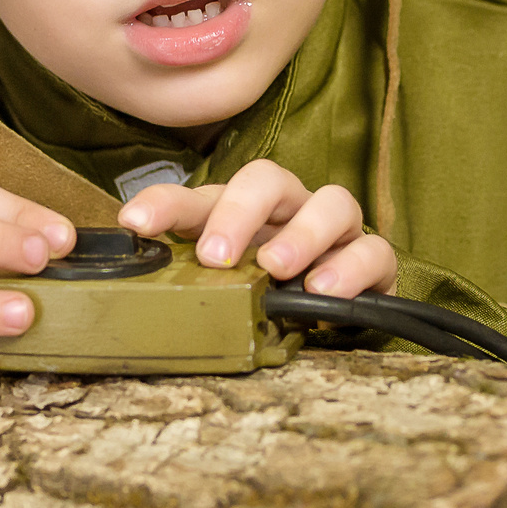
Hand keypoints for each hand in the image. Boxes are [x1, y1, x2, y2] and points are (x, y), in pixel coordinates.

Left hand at [116, 159, 395, 298]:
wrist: (331, 328)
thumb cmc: (266, 299)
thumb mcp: (220, 292)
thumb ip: (183, 283)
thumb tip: (133, 287)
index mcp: (240, 214)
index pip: (198, 197)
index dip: (165, 204)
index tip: (134, 223)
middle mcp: (288, 211)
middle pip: (267, 179)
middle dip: (240, 212)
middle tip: (217, 256)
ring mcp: (335, 233)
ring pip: (332, 203)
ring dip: (303, 234)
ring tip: (277, 268)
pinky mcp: (372, 263)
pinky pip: (374, 251)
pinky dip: (350, 268)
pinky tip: (324, 292)